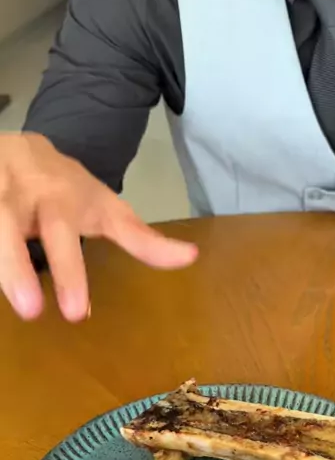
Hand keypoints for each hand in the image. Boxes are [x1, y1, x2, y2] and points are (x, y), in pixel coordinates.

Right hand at [0, 133, 197, 321]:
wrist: (23, 147)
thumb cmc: (67, 190)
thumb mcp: (106, 209)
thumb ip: (141, 239)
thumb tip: (191, 258)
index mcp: (57, 196)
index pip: (63, 234)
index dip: (69, 271)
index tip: (76, 313)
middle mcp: (16, 191)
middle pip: (7, 222)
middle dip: (13, 264)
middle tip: (30, 312)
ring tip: (8, 302)